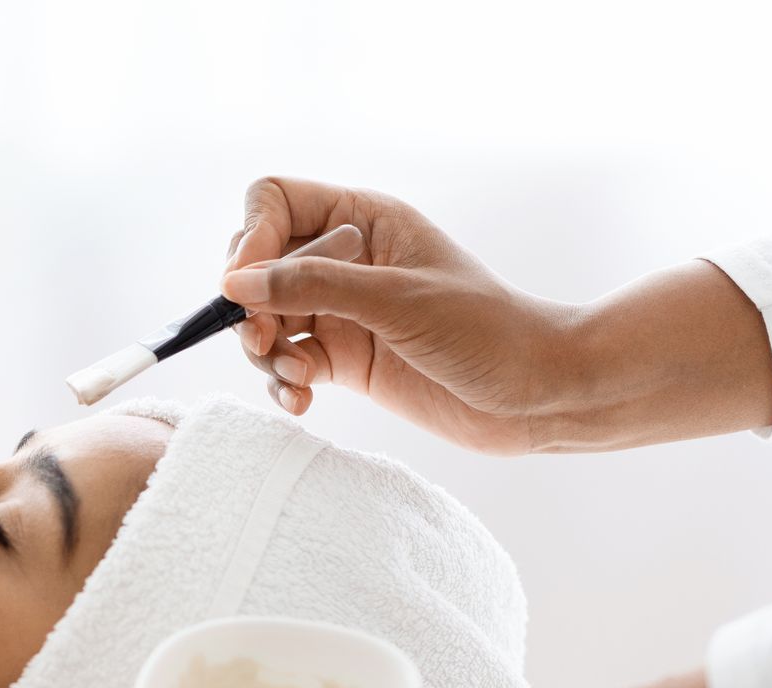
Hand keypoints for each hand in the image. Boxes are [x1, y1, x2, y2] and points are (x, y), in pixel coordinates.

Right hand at [223, 176, 771, 453]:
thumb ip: (311, 286)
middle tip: (267, 343)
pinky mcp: (345, 358)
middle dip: (251, 306)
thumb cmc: (487, 333)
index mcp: (364, 219)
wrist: (537, 395)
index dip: (249, 239)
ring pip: (266, 319)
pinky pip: (288, 363)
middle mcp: (346, 260)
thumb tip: (234, 283)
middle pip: (258, 264)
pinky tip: (302, 402)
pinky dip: (283, 384)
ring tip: (295, 378)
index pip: (274, 202)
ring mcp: (343, 310)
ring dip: (266, 352)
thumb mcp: (395, 300)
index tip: (243, 287)